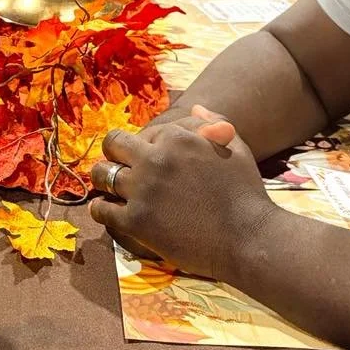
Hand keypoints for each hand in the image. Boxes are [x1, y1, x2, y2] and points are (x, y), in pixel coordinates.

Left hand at [89, 105, 274, 280]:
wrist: (249, 240)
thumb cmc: (246, 194)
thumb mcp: (236, 149)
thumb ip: (213, 124)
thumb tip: (194, 109)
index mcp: (177, 138)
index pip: (146, 132)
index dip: (147, 145)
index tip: (150, 160)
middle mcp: (155, 159)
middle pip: (113, 144)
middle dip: (115, 153)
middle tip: (120, 166)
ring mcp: (143, 190)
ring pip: (101, 174)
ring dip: (103, 178)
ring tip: (110, 187)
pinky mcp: (135, 221)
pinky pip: (101, 209)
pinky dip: (100, 209)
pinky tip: (106, 210)